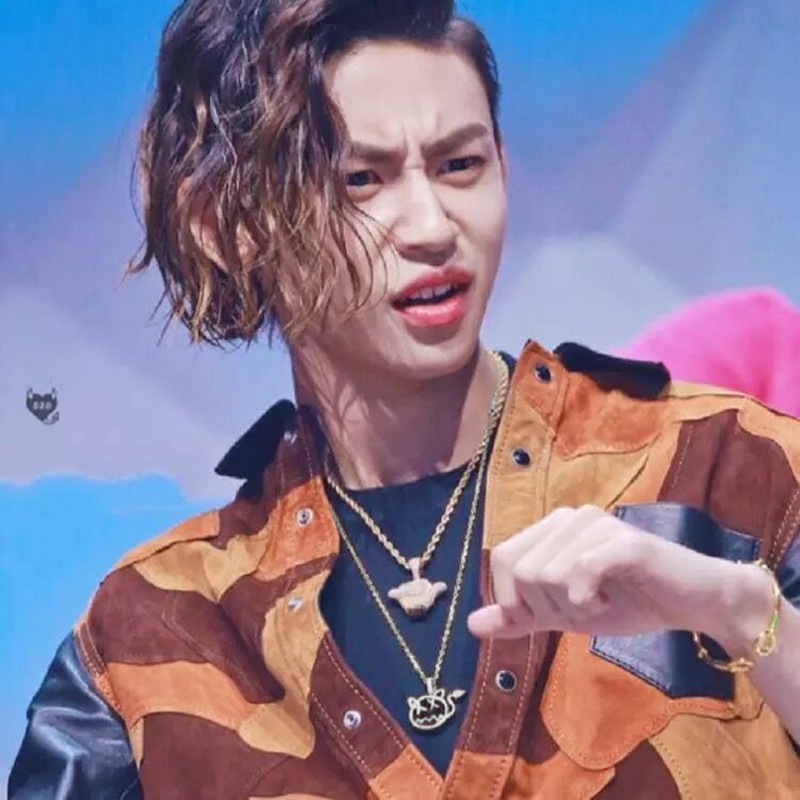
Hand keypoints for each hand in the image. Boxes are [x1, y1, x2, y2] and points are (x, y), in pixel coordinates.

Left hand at [467, 505, 770, 648]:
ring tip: (603, 601)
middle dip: (547, 606)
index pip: (504, 559)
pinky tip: (608, 601)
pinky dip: (587, 600)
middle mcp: (570, 516)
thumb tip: (472, 626)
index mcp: (552, 527)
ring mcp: (597, 524)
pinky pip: (579, 572)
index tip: (556, 612)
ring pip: (547, 574)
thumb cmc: (629, 602)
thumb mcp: (564, 614)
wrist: (693, 604)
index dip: (518, 598)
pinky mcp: (624, 542)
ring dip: (572, 606)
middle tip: (583, 607)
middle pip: (523, 570)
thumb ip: (520, 617)